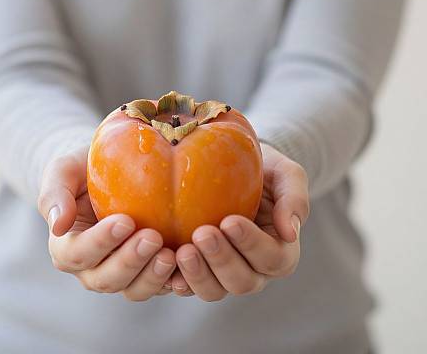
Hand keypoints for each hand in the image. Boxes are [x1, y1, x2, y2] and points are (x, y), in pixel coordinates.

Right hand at [37, 148, 175, 300]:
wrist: (113, 170)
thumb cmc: (85, 168)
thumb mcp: (64, 170)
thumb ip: (54, 194)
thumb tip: (58, 226)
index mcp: (67, 246)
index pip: (78, 254)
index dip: (100, 243)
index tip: (125, 221)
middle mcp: (92, 267)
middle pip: (106, 279)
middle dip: (130, 261)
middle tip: (153, 237)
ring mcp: (122, 272)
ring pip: (133, 289)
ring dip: (152, 276)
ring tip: (171, 254)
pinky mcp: (148, 271)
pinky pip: (160, 286)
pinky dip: (174, 282)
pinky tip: (187, 269)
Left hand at [172, 143, 309, 300]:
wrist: (236, 168)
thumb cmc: (265, 171)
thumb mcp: (286, 174)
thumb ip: (294, 198)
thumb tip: (291, 232)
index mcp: (280, 251)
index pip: (272, 258)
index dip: (251, 244)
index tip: (230, 221)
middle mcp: (254, 269)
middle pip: (242, 281)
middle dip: (221, 259)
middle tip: (201, 233)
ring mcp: (224, 273)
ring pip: (215, 290)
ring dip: (198, 274)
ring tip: (181, 250)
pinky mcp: (199, 270)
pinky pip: (188, 285)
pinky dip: (177, 279)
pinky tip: (165, 262)